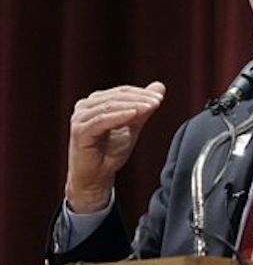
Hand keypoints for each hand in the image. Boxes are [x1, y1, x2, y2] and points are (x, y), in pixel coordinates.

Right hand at [65, 81, 165, 213]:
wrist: (97, 178)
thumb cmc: (111, 152)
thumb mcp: (132, 126)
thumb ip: (144, 107)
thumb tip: (159, 86)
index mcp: (96, 102)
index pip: (122, 92)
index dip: (142, 93)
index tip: (160, 97)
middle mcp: (85, 107)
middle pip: (117, 97)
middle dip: (139, 98)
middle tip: (157, 101)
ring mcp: (80, 118)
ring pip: (110, 106)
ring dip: (133, 105)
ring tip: (151, 107)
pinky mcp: (79, 131)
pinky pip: (102, 120)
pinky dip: (120, 116)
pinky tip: (134, 115)